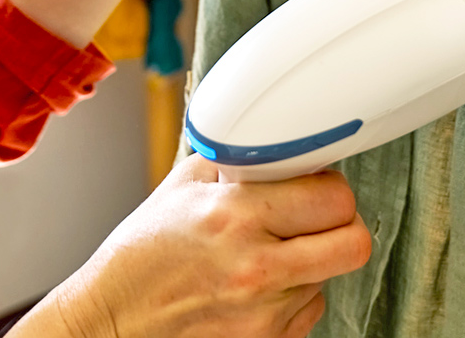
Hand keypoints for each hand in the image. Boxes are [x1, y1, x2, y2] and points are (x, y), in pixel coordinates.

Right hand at [11, 155, 372, 337]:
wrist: (110, 321)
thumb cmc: (140, 257)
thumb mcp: (183, 187)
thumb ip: (238, 161)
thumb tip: (281, 144)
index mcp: (236, 216)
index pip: (335, 198)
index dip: (330, 188)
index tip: (316, 187)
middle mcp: (255, 267)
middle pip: (354, 243)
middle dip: (342, 225)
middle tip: (317, 218)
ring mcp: (262, 312)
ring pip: (331, 275)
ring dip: (312, 261)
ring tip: (269, 252)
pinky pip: (309, 308)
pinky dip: (293, 293)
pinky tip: (260, 283)